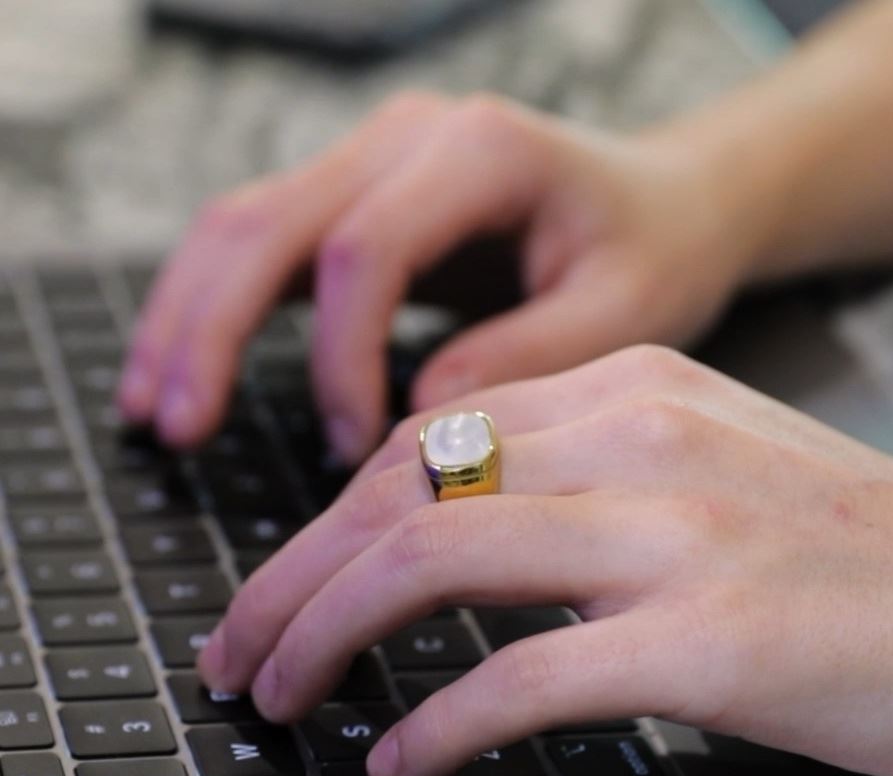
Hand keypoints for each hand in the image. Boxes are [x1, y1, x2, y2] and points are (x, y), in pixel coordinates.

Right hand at [118, 92, 749, 461]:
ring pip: (242, 226)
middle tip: (175, 429)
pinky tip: (189, 369)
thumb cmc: (653, 254)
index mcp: (480, 152)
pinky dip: (216, 309)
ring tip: (152, 409)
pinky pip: (265, 247)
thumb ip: (525, 358)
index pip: (364, 250)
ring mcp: (377, 163)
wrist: (667, 204)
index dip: (341, 356)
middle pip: (268, 222)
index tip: (354, 445)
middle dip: (211, 332)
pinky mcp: (364, 202)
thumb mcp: (623, 314)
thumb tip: (415, 421)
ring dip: (187, 319)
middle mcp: (411, 140)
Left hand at [196, 345, 892, 775]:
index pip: (425, 438)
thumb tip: (445, 531)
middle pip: (401, 491)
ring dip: (326, 634)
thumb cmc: (846, 556)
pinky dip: (435, 722)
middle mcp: (639, 437)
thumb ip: (574, 480)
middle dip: (290, 576)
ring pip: (430, 559)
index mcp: (629, 388)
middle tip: (239, 649)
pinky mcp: (708, 635)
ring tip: (280, 696)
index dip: (328, 517)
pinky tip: (397, 761)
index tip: (284, 581)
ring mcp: (672, 530)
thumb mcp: (697, 472)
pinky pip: (521, 675)